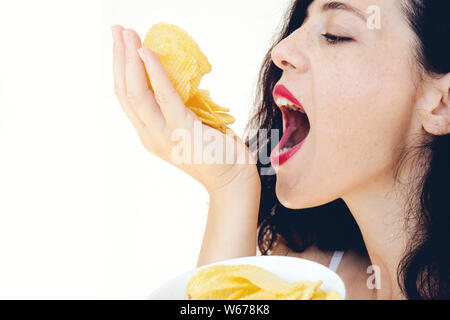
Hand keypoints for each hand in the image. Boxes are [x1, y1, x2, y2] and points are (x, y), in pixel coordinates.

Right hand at [111, 25, 259, 192]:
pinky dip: (153, 71)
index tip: (120, 44)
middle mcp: (150, 136)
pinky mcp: (182, 130)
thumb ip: (178, 108)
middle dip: (118, 58)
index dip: (120, 70)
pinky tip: (146, 52)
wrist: (233, 180)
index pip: (127, 98)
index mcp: (150, 134)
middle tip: (116, 29)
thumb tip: (178, 79)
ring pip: (136, 93)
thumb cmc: (216, 152)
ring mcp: (163, 135)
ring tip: (127, 33)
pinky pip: (163, 96)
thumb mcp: (189, 126)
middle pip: (124, 92)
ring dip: (129, 60)